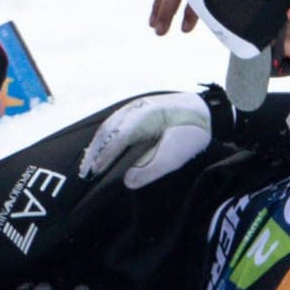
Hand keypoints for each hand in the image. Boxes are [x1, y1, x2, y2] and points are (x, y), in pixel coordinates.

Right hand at [78, 91, 222, 186]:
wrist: (205, 112)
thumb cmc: (192, 134)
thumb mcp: (177, 155)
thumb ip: (153, 169)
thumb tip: (127, 182)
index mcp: (147, 116)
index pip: (119, 136)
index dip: (105, 154)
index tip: (95, 172)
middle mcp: (136, 108)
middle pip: (108, 129)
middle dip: (94, 151)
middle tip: (84, 173)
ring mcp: (134, 107)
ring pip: (108, 126)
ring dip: (96, 145)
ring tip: (87, 165)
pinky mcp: (135, 111)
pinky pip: (114, 124)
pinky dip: (104, 138)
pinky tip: (100, 151)